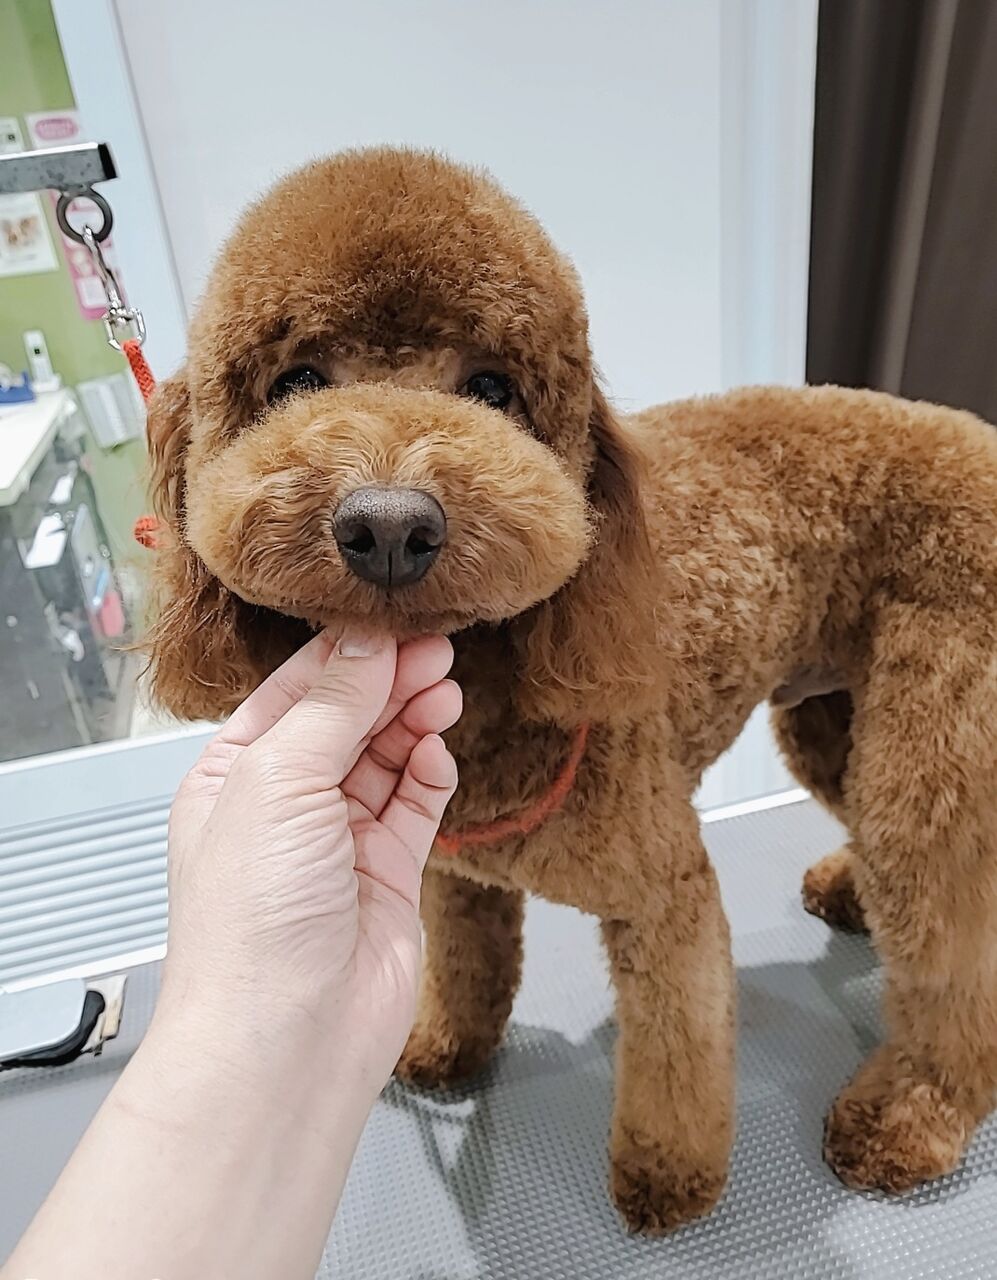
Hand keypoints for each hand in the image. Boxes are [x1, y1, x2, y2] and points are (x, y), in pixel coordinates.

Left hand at [158, 629, 460, 1091]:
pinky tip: (438, 753)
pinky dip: (430, 774)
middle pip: (347, 718)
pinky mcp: (386, 873)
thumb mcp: (279, 780)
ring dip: (414, 721)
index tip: (397, 624)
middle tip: (436, 651)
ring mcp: (338, 840)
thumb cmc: (250, 922)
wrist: (288, 1037)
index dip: (348, 655)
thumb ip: (332, 706)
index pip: (296, 690)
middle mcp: (285, 804)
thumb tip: (369, 645)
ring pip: (386, 757)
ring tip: (443, 691)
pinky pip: (416, 806)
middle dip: (390, 682)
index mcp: (235, 774)